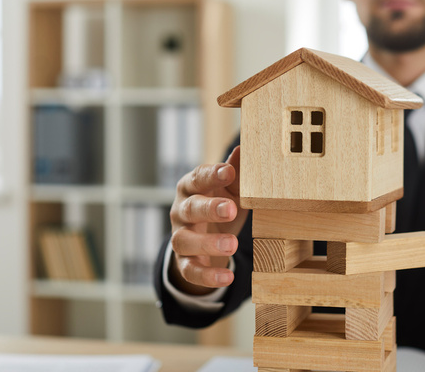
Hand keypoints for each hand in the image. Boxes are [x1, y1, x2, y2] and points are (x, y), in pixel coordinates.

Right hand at [168, 146, 248, 294]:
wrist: (206, 239)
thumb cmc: (220, 205)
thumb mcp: (232, 189)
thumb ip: (236, 171)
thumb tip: (244, 148)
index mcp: (191, 187)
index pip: (198, 177)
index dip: (212, 175)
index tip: (229, 172)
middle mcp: (181, 211)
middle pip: (190, 208)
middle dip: (209, 208)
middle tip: (231, 209)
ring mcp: (179, 237)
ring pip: (185, 240)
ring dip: (207, 243)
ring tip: (232, 245)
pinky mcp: (184, 262)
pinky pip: (190, 270)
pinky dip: (207, 276)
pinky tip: (227, 277)